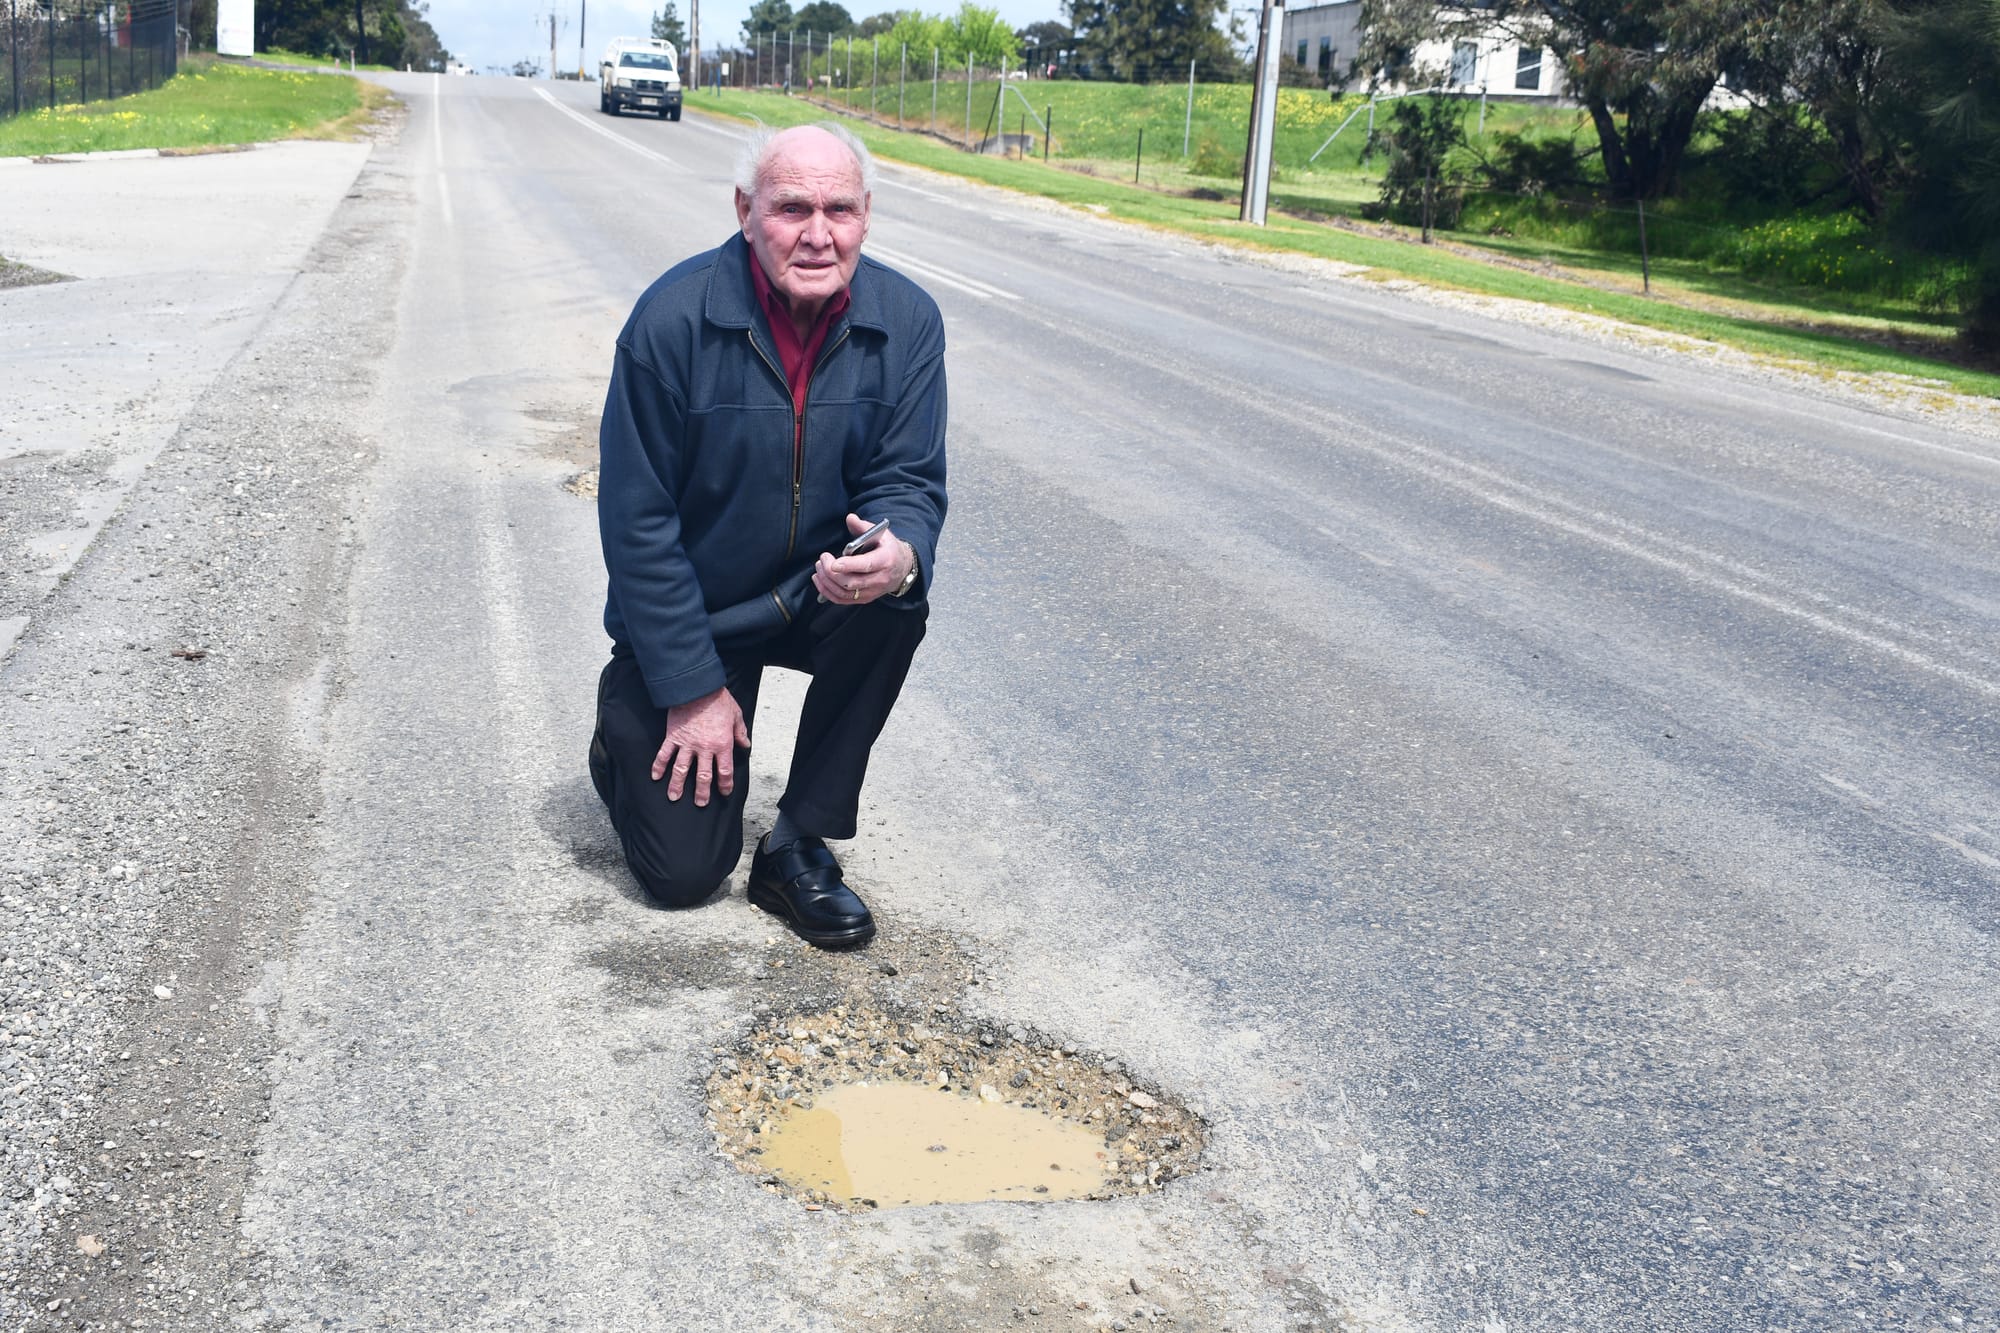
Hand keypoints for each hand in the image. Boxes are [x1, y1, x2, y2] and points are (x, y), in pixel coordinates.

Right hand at [651, 686, 751, 805]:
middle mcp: (704, 748)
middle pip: (703, 776)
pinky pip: (664, 754)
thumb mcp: (735, 715)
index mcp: (722, 744)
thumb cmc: (718, 700)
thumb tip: (745, 744)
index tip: (724, 792)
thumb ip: (740, 732)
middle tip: (700, 804)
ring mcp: (686, 744)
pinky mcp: (672, 737)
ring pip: (681, 770)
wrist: (697, 687)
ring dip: (678, 785)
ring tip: (674, 798)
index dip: (725, 784)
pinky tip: (655, 777)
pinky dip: (659, 766)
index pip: (724, 771)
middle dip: (702, 792)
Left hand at [812, 512, 913, 605]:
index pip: (866, 565)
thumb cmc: (888, 549)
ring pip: (844, 593)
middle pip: (851, 582)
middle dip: (831, 572)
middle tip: (822, 559)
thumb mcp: (881, 534)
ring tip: (819, 567)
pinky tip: (820, 580)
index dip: (849, 565)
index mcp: (885, 560)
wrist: (902, 568)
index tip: (833, 562)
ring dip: (827, 582)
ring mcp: (872, 591)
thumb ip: (863, 526)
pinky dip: (828, 592)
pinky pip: (843, 600)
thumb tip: (850, 518)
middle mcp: (880, 579)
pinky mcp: (865, 598)